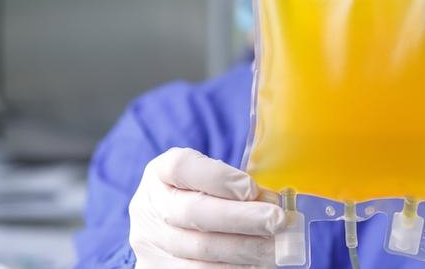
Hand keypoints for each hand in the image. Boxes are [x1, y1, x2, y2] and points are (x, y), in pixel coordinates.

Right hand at [129, 147, 284, 267]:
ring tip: (274, 246)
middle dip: (241, 218)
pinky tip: (256, 263)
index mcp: (160, 172)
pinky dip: (233, 268)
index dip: (217, 177)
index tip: (251, 188)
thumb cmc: (200, 194)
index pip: (181, 167)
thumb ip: (234, 183)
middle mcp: (148, 205)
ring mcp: (149, 241)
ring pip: (198, 249)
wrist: (168, 228)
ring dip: (244, 248)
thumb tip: (271, 202)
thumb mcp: (208, 177)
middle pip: (192, 212)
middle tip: (277, 220)